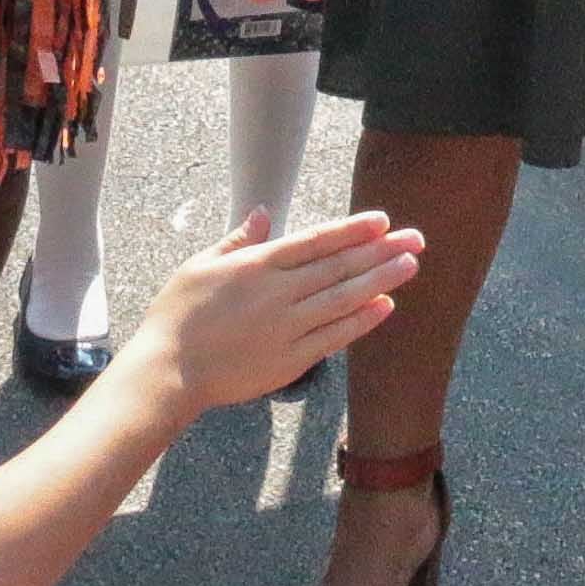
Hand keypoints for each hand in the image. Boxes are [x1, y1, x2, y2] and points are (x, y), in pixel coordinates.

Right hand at [123, 208, 422, 418]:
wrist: (168, 371)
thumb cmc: (178, 315)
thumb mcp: (200, 265)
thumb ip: (237, 241)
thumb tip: (262, 214)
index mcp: (257, 266)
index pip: (315, 241)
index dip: (351, 230)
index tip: (382, 220)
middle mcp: (278, 293)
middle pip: (338, 267)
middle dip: (380, 251)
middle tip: (416, 238)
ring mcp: (286, 328)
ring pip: (343, 299)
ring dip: (380, 281)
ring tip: (410, 265)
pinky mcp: (289, 360)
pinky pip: (333, 337)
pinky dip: (360, 321)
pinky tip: (384, 307)